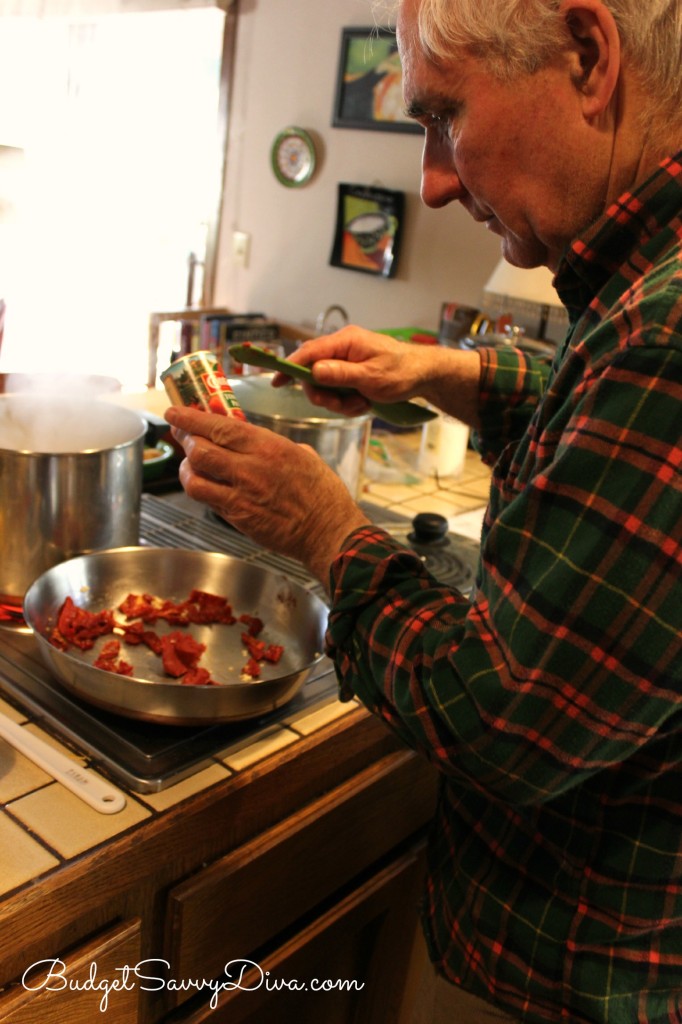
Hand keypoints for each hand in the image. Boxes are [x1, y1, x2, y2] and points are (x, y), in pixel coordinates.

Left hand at [164, 406, 369, 585]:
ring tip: (190, 464)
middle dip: (185, 440)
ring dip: (187, 468)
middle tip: (180, 434)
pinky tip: (204, 485)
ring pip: (196, 478)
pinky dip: (201, 489)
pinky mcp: (239, 518)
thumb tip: (255, 440)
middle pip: (200, 449)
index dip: (190, 419)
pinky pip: (208, 500)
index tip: (175, 412)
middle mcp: (251, 469)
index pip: (219, 427)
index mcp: (269, 447)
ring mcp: (242, 496)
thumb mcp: (302, 455)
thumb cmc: (322, 494)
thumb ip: (274, 445)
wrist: (328, 531)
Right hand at [272, 326, 480, 427]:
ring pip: (326, 386)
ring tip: (360, 404)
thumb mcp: (371, 377)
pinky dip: (348, 402)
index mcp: (345, 342)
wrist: (424, 375)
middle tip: (341, 405)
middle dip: (324, 394)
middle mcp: (342, 348)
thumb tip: (313, 371)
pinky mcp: (352, 373)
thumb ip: (341, 374)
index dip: (290, 367)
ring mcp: (347, 361)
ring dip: (339, 401)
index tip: (276, 381)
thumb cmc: (401, 372)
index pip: (308, 352)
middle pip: (314, 373)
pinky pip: (339, 390)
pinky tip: (364, 403)